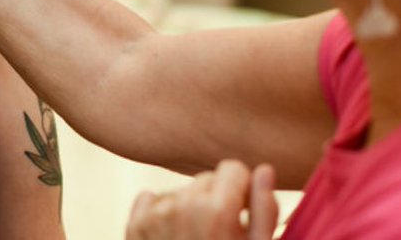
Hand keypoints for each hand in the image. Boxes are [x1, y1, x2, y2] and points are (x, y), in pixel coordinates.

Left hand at [125, 161, 277, 239]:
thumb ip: (264, 210)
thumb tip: (265, 170)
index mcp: (216, 210)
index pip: (233, 168)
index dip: (242, 190)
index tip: (242, 213)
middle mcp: (182, 205)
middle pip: (207, 178)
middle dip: (217, 199)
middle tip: (220, 235)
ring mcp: (154, 215)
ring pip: (181, 190)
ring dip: (190, 208)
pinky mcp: (134, 226)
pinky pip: (151, 198)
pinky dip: (162, 213)